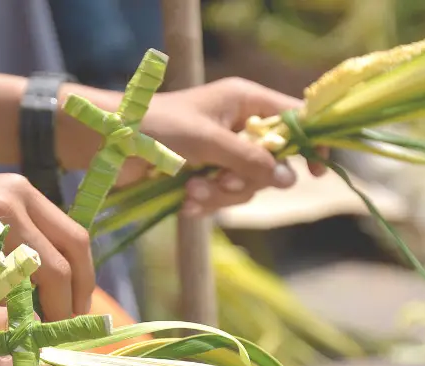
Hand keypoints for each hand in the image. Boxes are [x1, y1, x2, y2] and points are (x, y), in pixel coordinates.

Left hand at [129, 77, 328, 214]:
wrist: (106, 145)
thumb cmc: (154, 127)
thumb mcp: (208, 141)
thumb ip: (250, 159)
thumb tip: (288, 178)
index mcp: (245, 101)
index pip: (295, 117)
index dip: (310, 143)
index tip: (318, 171)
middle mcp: (238, 125)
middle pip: (272, 162)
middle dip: (248, 180)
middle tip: (223, 182)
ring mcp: (220, 152)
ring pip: (246, 186)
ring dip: (220, 195)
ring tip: (191, 193)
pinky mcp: (203, 176)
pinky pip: (222, 198)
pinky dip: (205, 204)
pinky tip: (184, 203)